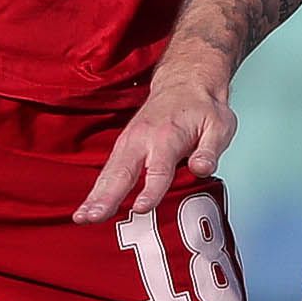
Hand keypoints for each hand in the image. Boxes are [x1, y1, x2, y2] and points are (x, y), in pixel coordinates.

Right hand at [76, 62, 235, 225]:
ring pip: (109, 174)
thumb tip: (202, 169)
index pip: (159, 168)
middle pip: (122, 172)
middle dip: (106, 197)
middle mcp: (142, 139)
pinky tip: (87, 211)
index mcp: (168, 136)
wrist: (184, 83)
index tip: (140, 208)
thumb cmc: (203, 109)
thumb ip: (210, 150)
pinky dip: (95, 191)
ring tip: (81, 218)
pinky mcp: (123, 148)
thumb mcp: (220, 125)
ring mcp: (128, 143)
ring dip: (94, 196)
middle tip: (91, 217)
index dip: (151, 189)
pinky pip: (107, 173)